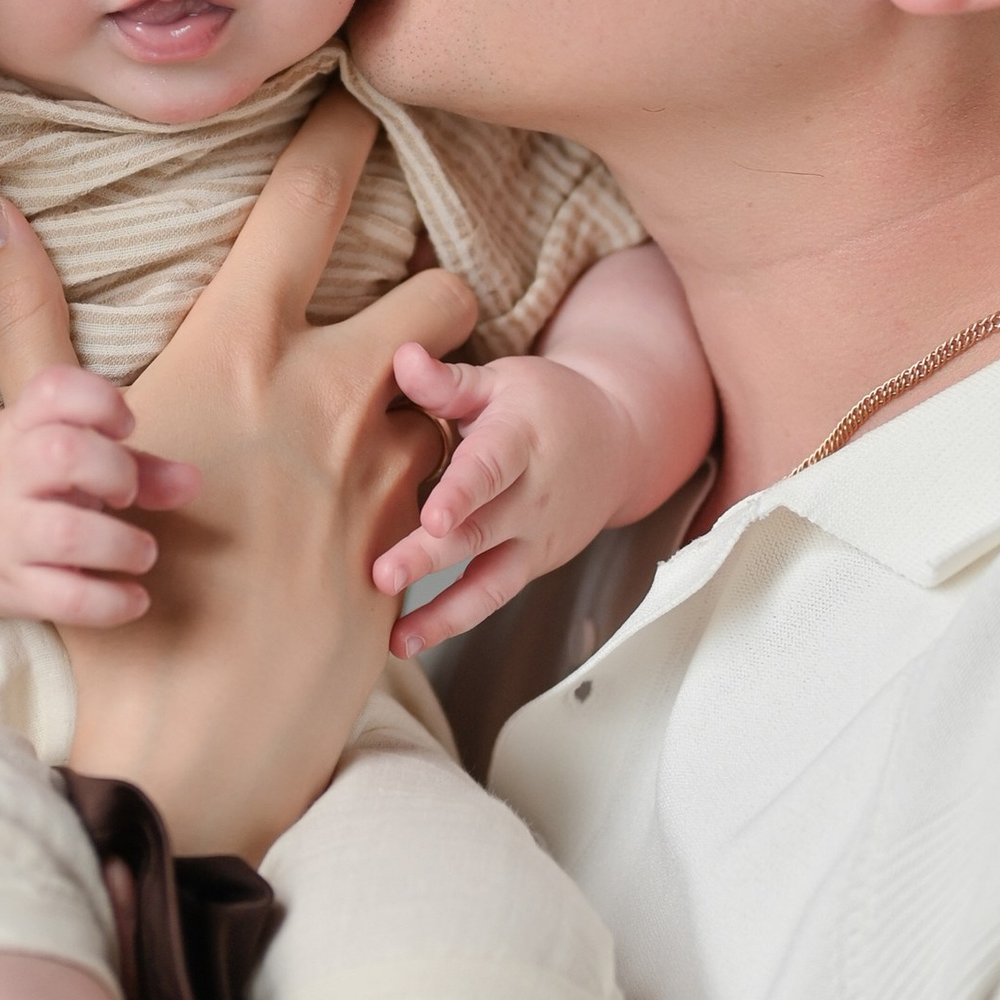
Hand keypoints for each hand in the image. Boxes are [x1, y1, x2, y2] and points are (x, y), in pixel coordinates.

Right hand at [0, 93, 474, 857]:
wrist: (187, 737)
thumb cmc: (106, 581)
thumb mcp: (44, 438)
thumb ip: (20, 311)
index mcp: (243, 350)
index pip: (309, 203)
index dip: (342, 141)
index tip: (361, 104)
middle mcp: (332, 400)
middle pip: (435, 297)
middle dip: (433, 295)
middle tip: (405, 315)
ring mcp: (385, 479)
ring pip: (456, 398)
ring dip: (436, 401)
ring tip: (393, 428)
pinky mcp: (411, 554)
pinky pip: (450, 489)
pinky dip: (433, 485)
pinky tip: (390, 514)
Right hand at [0, 367, 200, 628]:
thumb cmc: (20, 483)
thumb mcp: (60, 454)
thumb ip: (134, 463)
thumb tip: (192, 482)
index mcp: (19, 428)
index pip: (53, 391)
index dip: (99, 400)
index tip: (123, 425)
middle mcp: (8, 476)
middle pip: (61, 452)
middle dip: (113, 469)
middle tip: (126, 492)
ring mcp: (7, 534)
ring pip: (65, 533)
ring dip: (121, 543)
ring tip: (142, 551)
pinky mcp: (13, 589)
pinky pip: (65, 600)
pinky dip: (111, 603)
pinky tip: (134, 598)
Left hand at [373, 344, 646, 655]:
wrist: (617, 443)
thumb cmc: (541, 404)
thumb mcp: (502, 381)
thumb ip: (449, 382)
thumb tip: (402, 356)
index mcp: (521, 440)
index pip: (492, 468)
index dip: (464, 491)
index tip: (433, 514)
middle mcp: (532, 497)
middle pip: (480, 531)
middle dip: (431, 555)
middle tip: (383, 573)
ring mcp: (534, 539)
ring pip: (489, 581)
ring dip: (443, 612)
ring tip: (397, 638)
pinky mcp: (529, 567)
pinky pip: (490, 599)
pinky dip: (451, 622)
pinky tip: (403, 643)